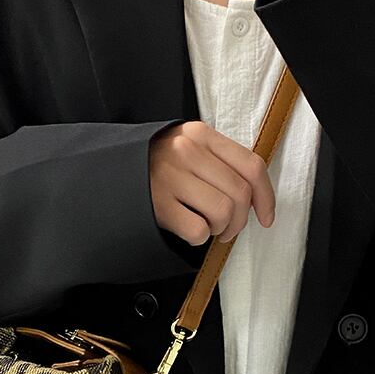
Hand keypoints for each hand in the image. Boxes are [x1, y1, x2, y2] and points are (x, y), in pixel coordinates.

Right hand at [149, 121, 274, 244]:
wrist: (108, 172)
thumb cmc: (154, 165)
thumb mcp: (187, 147)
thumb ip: (218, 161)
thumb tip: (253, 194)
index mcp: (200, 135)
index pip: (251, 166)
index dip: (266, 197)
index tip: (266, 216)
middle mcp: (187, 152)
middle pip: (239, 194)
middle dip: (240, 221)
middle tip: (228, 230)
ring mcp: (171, 178)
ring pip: (223, 213)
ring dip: (220, 229)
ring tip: (208, 228)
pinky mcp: (158, 205)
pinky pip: (198, 230)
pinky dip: (199, 238)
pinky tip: (187, 229)